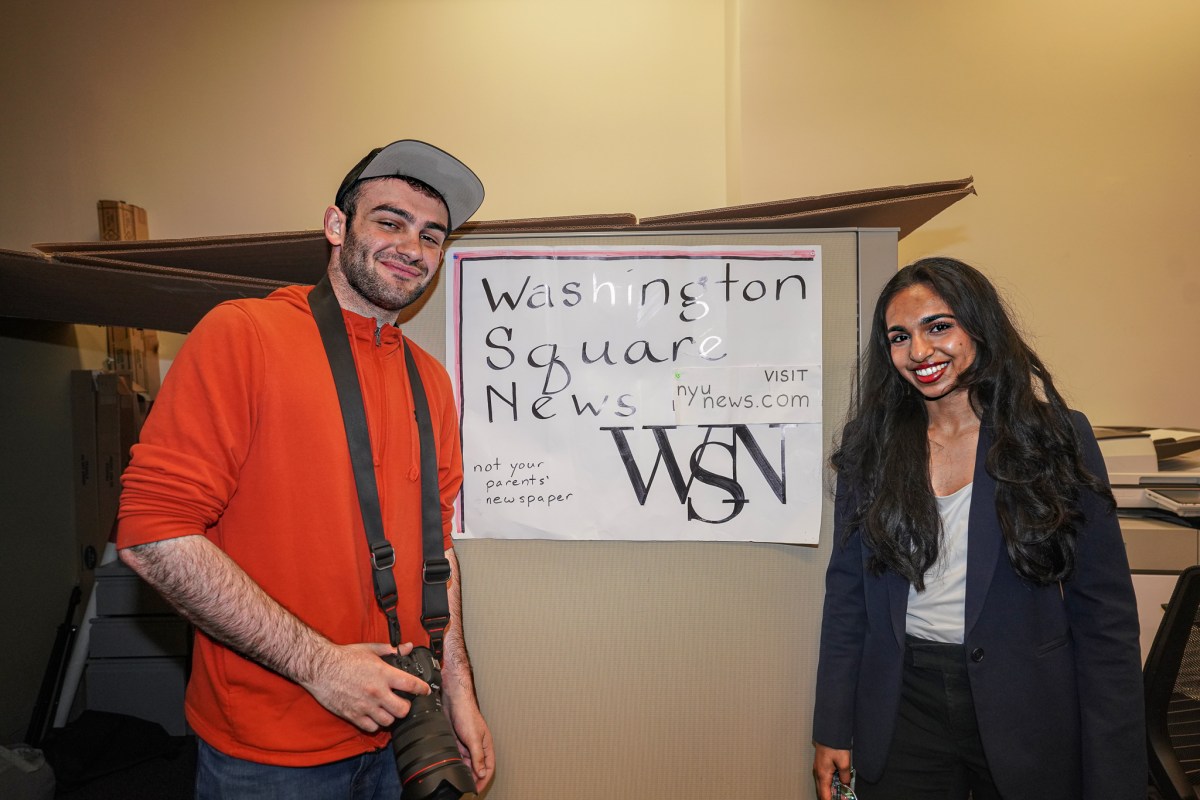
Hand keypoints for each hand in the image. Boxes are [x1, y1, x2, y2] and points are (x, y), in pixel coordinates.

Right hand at [300, 642, 430, 732]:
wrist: (320, 668)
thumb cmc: (344, 657)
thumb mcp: (370, 649)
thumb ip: (391, 650)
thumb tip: (407, 647)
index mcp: (383, 674)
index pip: (411, 685)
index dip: (422, 689)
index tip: (425, 691)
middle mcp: (376, 692)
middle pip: (402, 710)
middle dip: (406, 707)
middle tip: (403, 702)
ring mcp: (365, 706)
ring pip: (388, 721)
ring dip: (391, 716)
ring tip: (388, 709)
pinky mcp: (353, 715)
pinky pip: (371, 727)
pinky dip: (375, 723)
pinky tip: (375, 715)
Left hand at [444, 691, 494, 792]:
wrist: (453, 701)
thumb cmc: (467, 714)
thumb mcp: (474, 738)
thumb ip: (478, 757)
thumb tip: (482, 773)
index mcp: (486, 746)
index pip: (489, 767)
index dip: (484, 780)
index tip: (477, 790)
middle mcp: (477, 747)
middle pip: (477, 768)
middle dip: (473, 778)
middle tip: (466, 788)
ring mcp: (466, 745)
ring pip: (466, 763)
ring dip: (463, 771)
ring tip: (458, 781)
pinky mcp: (456, 742)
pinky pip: (457, 757)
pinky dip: (455, 763)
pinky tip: (451, 768)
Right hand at [813, 742, 852, 799]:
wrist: (828, 732)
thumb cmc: (833, 745)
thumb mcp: (844, 762)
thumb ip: (845, 776)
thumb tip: (846, 784)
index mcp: (823, 775)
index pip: (824, 795)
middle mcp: (818, 772)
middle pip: (822, 791)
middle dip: (830, 797)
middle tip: (840, 798)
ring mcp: (818, 768)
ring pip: (823, 784)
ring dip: (830, 790)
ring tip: (841, 792)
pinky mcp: (820, 764)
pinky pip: (824, 777)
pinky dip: (829, 783)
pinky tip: (837, 781)